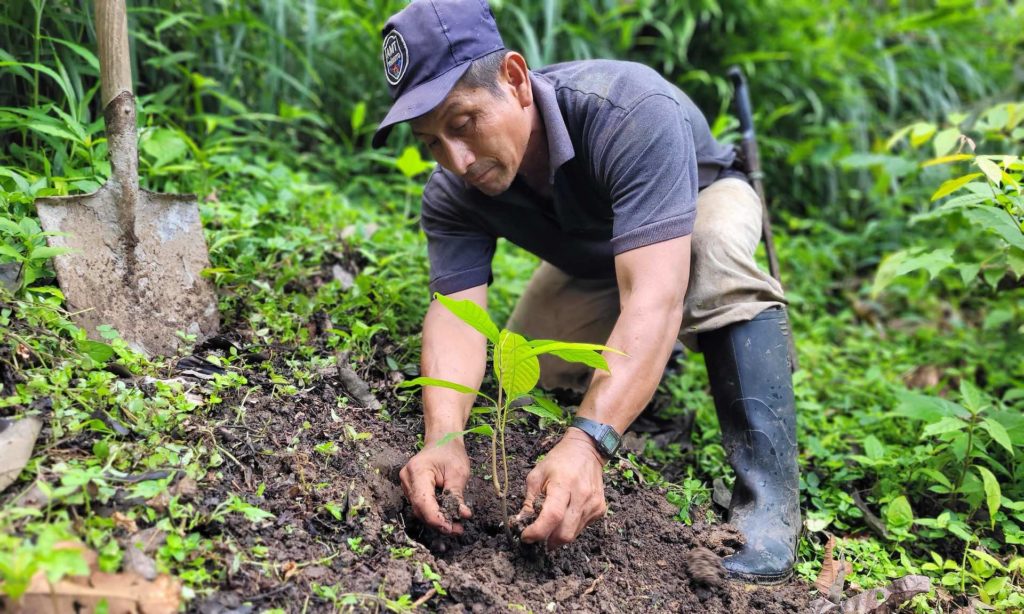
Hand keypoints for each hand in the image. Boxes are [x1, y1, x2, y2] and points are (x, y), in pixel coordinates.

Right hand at [399, 438, 472, 534]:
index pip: (423, 502)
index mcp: (418, 472)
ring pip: (419, 509)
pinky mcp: (411, 488)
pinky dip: (434, 512)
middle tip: (458, 529)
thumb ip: (457, 496)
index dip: (436, 519)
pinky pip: (420, 504)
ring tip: (455, 525)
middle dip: (439, 522)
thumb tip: (463, 516)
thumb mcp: (458, 473)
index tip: (452, 528)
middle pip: (420, 509)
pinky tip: (447, 516)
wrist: (442, 439)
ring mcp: (406, 484)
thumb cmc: (451, 452)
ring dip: (437, 519)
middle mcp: (407, 479)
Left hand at [519, 429, 607, 548]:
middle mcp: (582, 496)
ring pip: (573, 534)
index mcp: (564, 484)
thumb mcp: (537, 475)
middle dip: (546, 540)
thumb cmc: (558, 461)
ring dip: (557, 536)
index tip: (526, 536)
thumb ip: (529, 500)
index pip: (552, 516)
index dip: (537, 531)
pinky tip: (564, 516)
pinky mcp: (600, 509)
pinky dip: (569, 528)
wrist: (587, 450)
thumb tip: (522, 522)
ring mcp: (593, 504)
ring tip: (549, 525)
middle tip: (536, 535)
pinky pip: (581, 528)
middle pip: (564, 533)